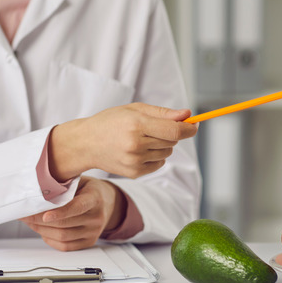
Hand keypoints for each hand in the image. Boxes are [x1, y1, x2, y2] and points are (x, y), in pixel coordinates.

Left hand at [20, 177, 124, 250]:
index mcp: (94, 198)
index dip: (60, 213)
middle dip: (40, 221)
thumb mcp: (80, 181)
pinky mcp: (88, 242)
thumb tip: (37, 188)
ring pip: (62, 237)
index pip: (77, 207)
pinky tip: (42, 230)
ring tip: (30, 222)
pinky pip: (65, 246)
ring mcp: (93, 232)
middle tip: (25, 215)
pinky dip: (50, 239)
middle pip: (64, 224)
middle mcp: (96, 217)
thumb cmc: (88, 190)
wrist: (108, 202)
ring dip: (41, 230)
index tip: (45, 215)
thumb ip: (63, 185)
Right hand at [49, 103, 197, 179]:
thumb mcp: (134, 109)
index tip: (195, 125)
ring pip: (167, 153)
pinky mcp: (134, 173)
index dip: (189, 128)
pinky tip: (138, 150)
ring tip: (142, 139)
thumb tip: (187, 115)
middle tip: (154, 127)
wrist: (86, 143)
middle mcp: (136, 144)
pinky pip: (159, 164)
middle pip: (172, 141)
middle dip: (171, 133)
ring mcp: (135, 161)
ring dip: (162, 145)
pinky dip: (155, 156)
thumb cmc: (111, 122)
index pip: (174, 130)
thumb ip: (162, 113)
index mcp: (136, 124)